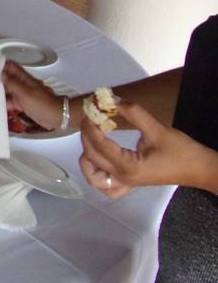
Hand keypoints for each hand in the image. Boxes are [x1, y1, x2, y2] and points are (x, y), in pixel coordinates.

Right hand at [1, 60, 61, 129]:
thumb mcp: (25, 93)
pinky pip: (9, 100)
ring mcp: (22, 93)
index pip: (10, 66)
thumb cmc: (42, 103)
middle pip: (6, 77)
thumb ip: (12, 84)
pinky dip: (2, 101)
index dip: (0, 63)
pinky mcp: (22, 103)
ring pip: (6, 89)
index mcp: (23, 78)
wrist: (55, 116)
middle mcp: (21, 83)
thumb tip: (1, 75)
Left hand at [79, 100, 214, 197]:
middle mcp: (122, 178)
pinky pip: (107, 188)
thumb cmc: (180, 150)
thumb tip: (111, 99)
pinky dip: (98, 176)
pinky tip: (100, 161)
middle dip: (87, 134)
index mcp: (128, 166)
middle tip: (92, 117)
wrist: (199, 169)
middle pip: (92, 157)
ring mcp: (126, 184)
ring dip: (87, 159)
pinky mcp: (131, 184)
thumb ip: (133, 113)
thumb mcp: (157, 129)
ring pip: (94, 178)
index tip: (91, 109)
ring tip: (95, 139)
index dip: (91, 125)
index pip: (99, 144)